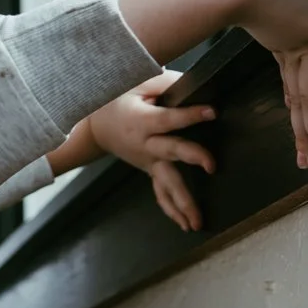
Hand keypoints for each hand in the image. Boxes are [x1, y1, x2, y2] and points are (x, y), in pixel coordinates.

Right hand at [81, 71, 215, 231]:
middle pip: (171, 152)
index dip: (190, 115)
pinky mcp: (150, 171)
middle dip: (192, 158)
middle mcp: (146, 145)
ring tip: (196, 222)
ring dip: (182, 203)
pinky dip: (173, 210)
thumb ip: (166, 83)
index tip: (212, 112)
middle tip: (211, 166)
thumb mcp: (138, 83)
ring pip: (166, 184)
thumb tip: (195, 87)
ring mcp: (148, 162)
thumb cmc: (118, 101)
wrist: (96, 128)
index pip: (169, 119)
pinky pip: (161, 193)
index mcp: (142, 121)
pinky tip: (187, 224)